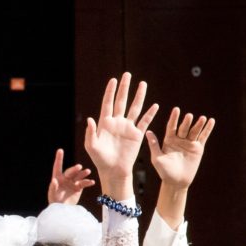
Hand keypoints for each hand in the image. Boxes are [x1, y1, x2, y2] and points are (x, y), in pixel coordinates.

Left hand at [48, 147, 94, 207]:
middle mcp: (65, 178)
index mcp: (57, 178)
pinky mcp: (78, 188)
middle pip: (70, 171)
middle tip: (79, 167)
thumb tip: (53, 180)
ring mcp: (73, 182)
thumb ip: (53, 187)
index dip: (59, 159)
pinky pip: (84, 183)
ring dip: (83, 173)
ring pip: (79, 176)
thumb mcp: (52, 195)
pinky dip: (88, 182)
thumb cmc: (55, 202)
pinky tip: (92, 182)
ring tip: (87, 171)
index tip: (60, 150)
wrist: (63, 210)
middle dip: (75, 169)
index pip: (58, 167)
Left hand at [84, 73, 157, 202]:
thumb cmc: (100, 159)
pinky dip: (150, 114)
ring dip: (139, 96)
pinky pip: (145, 122)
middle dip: (124, 88)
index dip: (110, 91)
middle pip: (121, 101)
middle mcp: (117, 122)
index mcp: (105, 123)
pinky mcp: (137, 135)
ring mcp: (128, 128)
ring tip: (142, 84)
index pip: (108, 103)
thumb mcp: (92, 146)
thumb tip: (90, 119)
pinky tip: (154, 105)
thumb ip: (90, 133)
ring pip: (135, 108)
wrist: (113, 171)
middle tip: (127, 74)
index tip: (113, 80)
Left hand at [146, 108, 214, 190]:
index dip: (174, 118)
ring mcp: (189, 143)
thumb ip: (154, 145)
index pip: (172, 126)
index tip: (176, 109)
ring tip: (202, 118)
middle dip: (186, 122)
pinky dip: (207, 129)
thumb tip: (148, 131)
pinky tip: (211, 121)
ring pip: (194, 131)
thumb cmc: (164, 171)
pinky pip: (203, 137)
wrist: (176, 182)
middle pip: (184, 128)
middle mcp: (179, 139)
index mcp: (168, 140)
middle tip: (189, 116)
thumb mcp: (157, 158)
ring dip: (198, 124)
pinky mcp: (198, 148)